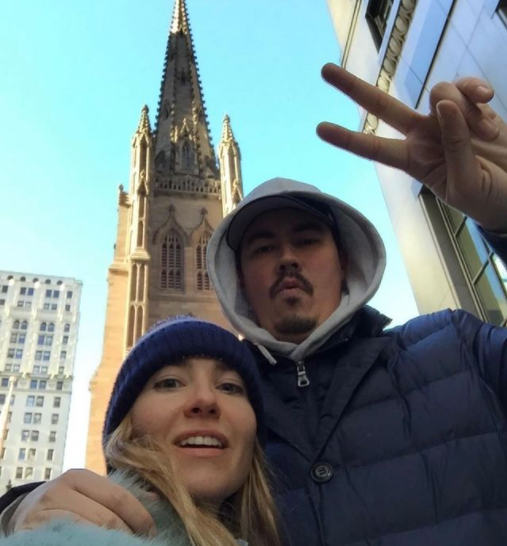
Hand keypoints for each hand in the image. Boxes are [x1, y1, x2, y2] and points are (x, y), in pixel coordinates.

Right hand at [7, 469, 155, 535]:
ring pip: (87, 532)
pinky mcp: (32, 532)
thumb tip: (157, 498)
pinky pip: (68, 541)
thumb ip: (119, 495)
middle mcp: (59, 490)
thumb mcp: (90, 493)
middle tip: (137, 544)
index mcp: (78, 477)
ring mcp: (43, 512)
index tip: (151, 533)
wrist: (23, 515)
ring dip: (108, 542)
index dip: (139, 517)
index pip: (118, 497)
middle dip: (126, 533)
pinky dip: (86, 544)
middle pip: (105, 517)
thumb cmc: (66, 503)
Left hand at [317, 63, 506, 231]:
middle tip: (324, 71)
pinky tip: (489, 101)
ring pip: (436, 92)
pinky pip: (465, 85)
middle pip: (384, 108)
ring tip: (484, 131)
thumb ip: (453, 146)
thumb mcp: (464, 183)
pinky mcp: (472, 106)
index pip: (374, 148)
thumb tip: (443, 104)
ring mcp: (446, 119)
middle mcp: (423, 137)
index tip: (320, 129)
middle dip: (355, 89)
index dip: (348, 139)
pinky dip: (476, 90)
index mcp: (414, 162)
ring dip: (458, 105)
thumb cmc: (486, 198)